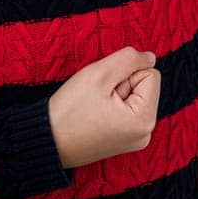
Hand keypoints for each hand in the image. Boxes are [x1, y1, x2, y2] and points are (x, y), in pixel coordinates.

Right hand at [47, 46, 160, 169]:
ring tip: (94, 107)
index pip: (151, 73)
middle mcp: (146, 133)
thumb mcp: (99, 74)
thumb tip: (151, 57)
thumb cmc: (70, 110)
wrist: (47, 141)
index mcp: (145, 120)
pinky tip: (94, 114)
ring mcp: (135, 139)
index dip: (125, 73)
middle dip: (120, 85)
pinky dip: (111, 106)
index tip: (104, 90)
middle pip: (143, 86)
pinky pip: (125, 109)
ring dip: (114, 94)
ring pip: (133, 96)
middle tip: (96, 100)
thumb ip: (129, 59)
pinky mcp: (123, 140)